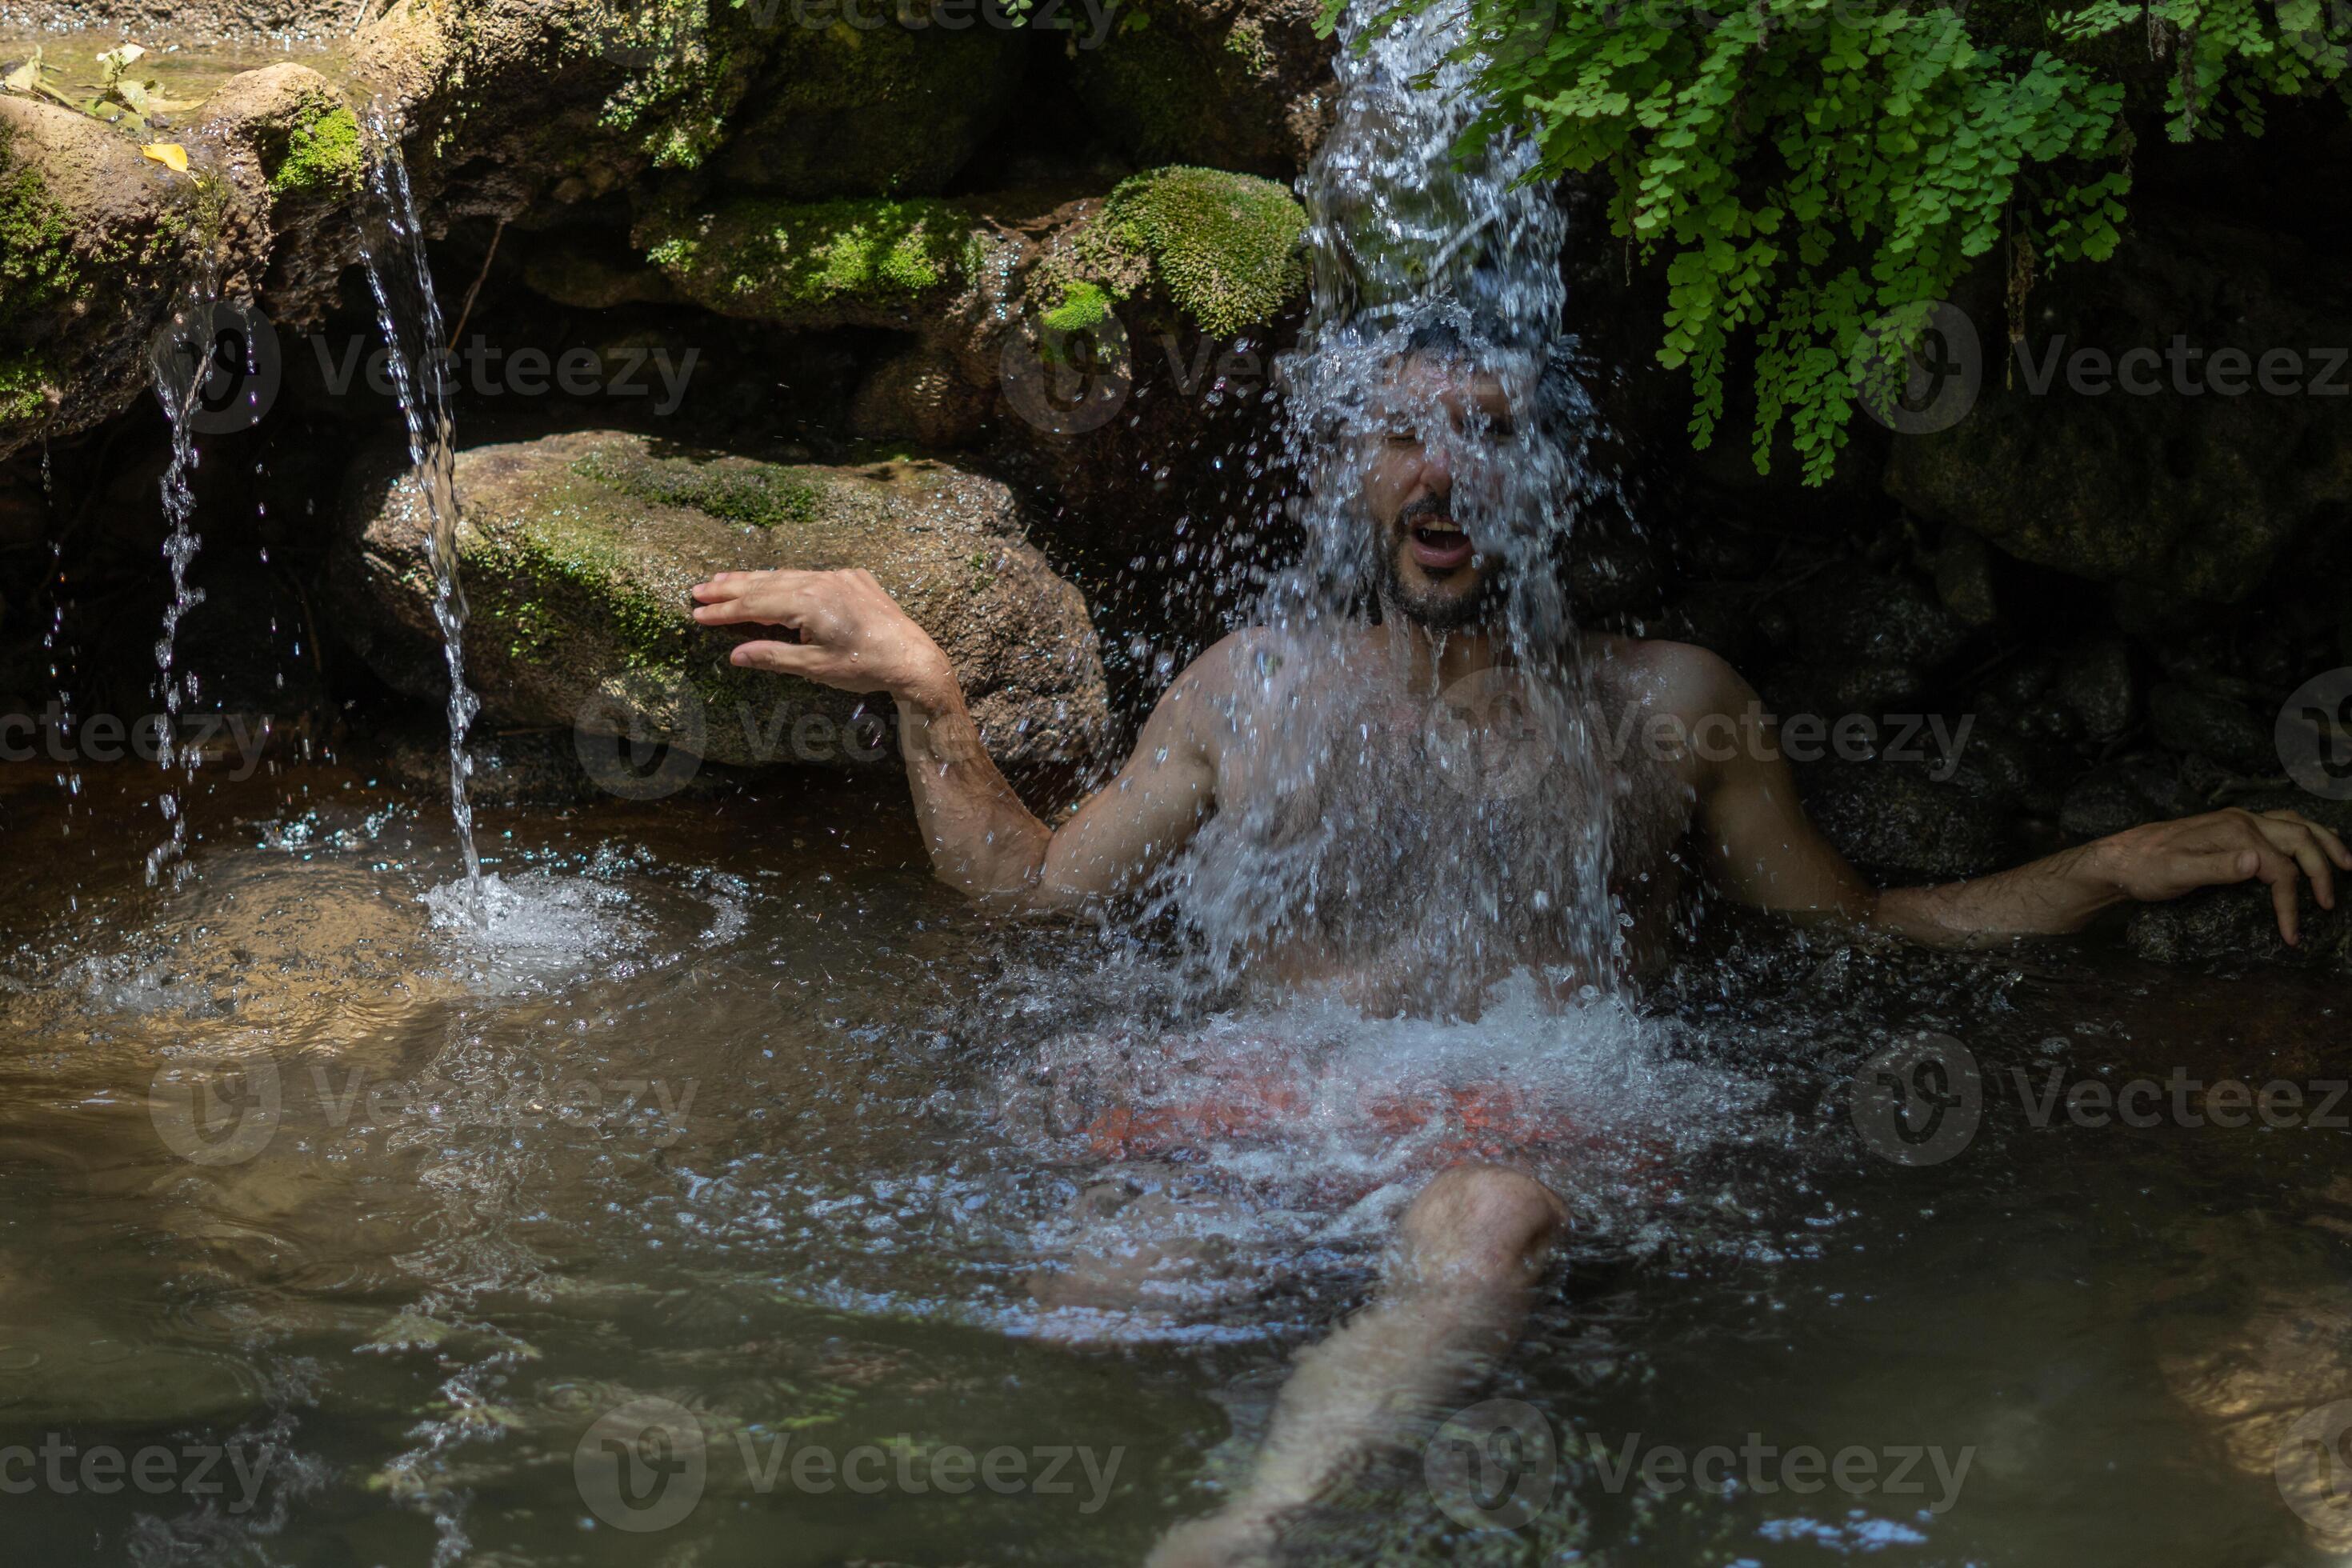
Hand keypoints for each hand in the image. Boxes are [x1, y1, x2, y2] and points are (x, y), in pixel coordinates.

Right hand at [688, 568, 954, 703]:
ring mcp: (839, 577)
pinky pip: (810, 575)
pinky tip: (771, 582)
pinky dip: (786, 580)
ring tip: (724, 580)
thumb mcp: (815, 668)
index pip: (755, 604)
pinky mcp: (853, 579)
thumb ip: (773, 656)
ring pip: (786, 576)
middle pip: (765, 584)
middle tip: (698, 590)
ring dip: (754, 579)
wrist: (913, 658)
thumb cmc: (865, 667)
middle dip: (729, 588)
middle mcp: (822, 581)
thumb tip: (735, 655)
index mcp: (809, 603)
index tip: (697, 612)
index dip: (724, 610)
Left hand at [2089, 806, 2351, 944]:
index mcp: (2234, 832)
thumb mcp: (2175, 873)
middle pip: (2300, 838)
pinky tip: (2313, 845)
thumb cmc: (2145, 869)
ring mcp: (2239, 821)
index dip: (2289, 903)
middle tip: (2330, 903)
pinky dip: (2305, 834)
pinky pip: (2281, 824)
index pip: (2279, 869)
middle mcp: (2242, 821)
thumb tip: (2256, 862)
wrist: (2120, 858)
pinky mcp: (2234, 827)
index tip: (2291, 934)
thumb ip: (2216, 868)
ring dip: (2325, 842)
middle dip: (2322, 870)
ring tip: (2347, 864)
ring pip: (2296, 824)